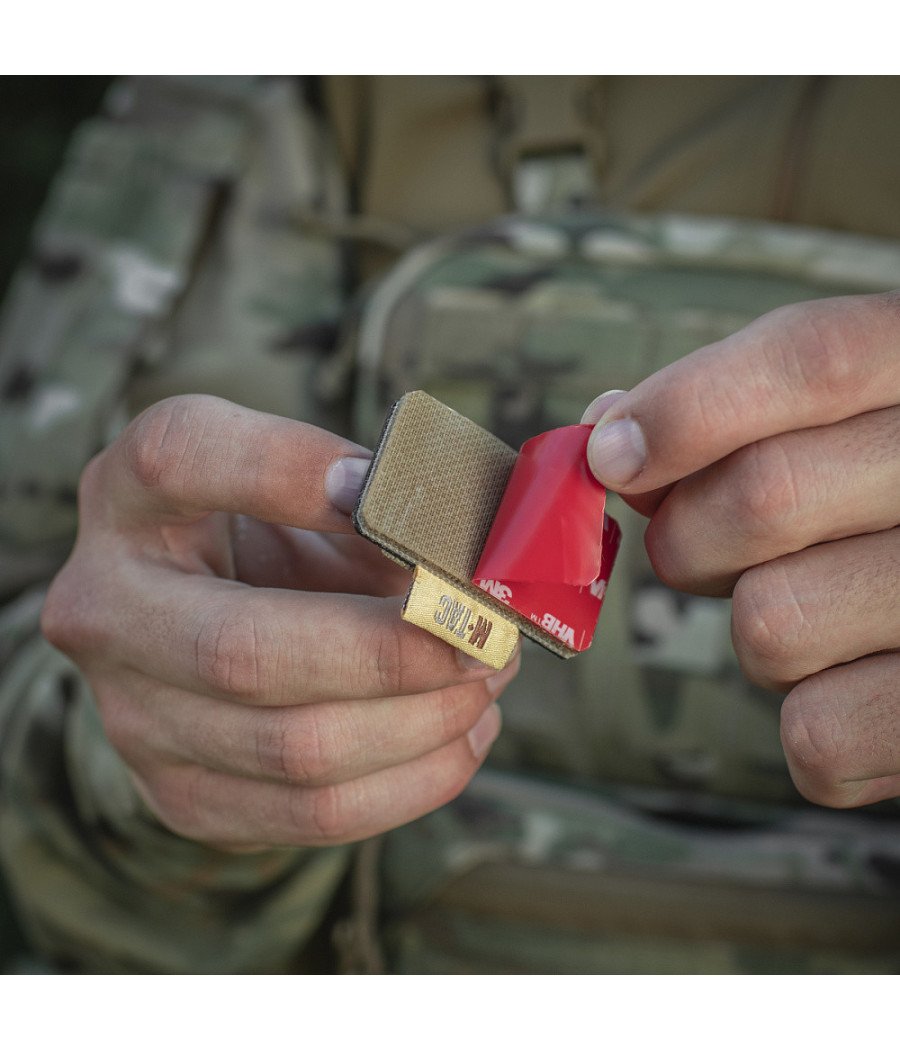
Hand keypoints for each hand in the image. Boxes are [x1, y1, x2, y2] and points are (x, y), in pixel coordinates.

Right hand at [41, 395, 515, 849]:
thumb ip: (367, 496)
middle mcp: (106, 608)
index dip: (291, 471)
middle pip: (246, 653)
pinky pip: (314, 815)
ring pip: (295, 751)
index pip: (182, 458)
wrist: (198, 616)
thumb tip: (462, 558)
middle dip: (395, 651)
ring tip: (487, 677)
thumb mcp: (301, 481)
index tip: (388, 487)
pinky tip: (462, 736)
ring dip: (424, 721)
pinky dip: (414, 780)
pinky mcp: (183, 795)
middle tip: (484, 633)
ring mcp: (132, 717)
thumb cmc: (269, 529)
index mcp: (129, 496)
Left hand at [583, 293, 899, 808]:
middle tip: (702, 548)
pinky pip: (816, 734)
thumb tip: (609, 433)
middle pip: (764, 495)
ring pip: (771, 624)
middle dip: (691, 536)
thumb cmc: (885, 506)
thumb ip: (733, 415)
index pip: (813, 359)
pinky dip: (809, 721)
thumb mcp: (841, 424)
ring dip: (757, 631)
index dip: (686, 408)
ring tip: (817, 614)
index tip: (610, 456)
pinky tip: (855, 684)